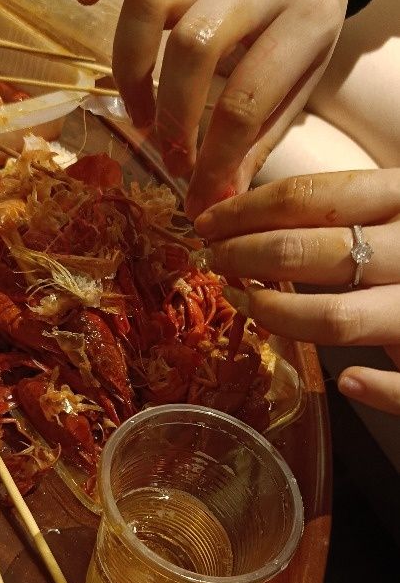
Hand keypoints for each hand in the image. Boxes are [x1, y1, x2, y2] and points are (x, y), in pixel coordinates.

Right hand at [77, 0, 372, 217]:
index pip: (247, 99)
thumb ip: (258, 140)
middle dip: (174, 119)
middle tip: (175, 161)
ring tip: (141, 118)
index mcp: (304, 18)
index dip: (217, 160)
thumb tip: (217, 199)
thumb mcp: (302, 84)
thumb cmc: (306, 27)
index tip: (205, 198)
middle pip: (194, 47)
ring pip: (151, 0)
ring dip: (132, 69)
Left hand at [194, 169, 399, 414]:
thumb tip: (270, 217)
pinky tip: (348, 382)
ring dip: (278, 314)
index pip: (314, 196)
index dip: (249, 208)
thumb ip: (363, 211)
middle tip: (213, 263)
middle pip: (312, 251)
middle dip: (246, 257)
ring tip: (245, 306)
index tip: (209, 220)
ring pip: (337, 317)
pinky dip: (372, 387)